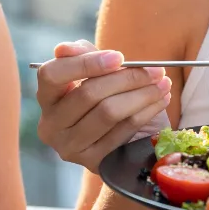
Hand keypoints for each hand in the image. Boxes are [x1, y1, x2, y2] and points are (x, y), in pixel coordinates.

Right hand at [35, 40, 171, 170]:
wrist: (109, 134)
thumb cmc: (97, 94)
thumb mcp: (89, 71)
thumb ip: (82, 55)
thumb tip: (66, 48)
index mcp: (45, 97)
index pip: (52, 75)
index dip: (85, 63)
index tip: (119, 57)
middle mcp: (50, 125)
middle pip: (88, 94)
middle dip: (127, 79)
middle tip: (156, 70)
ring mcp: (69, 147)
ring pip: (108, 114)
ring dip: (142, 96)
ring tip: (163, 84)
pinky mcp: (91, 162)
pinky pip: (122, 133)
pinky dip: (145, 114)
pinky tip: (159, 102)